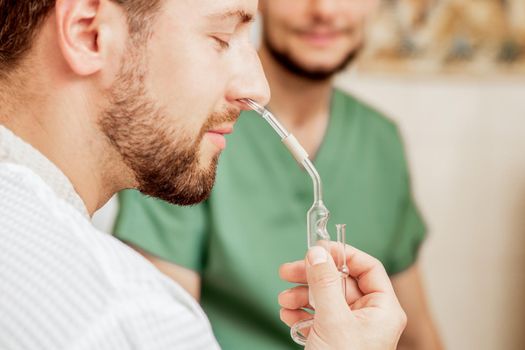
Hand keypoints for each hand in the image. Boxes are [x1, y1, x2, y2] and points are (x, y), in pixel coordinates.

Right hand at [279, 243, 406, 349]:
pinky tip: (288, 316)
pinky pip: (317, 315)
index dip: (343, 254)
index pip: (367, 267)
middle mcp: (368, 315)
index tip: (318, 248)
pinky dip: (301, 313)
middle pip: (340, 281)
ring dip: (301, 295)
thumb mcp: (333, 320)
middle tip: (287, 270)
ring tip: (284, 301)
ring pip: (325, 297)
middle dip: (312, 276)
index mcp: (382, 309)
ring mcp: (350, 327)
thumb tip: (317, 252)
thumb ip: (324, 283)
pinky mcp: (334, 338)